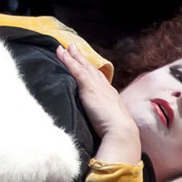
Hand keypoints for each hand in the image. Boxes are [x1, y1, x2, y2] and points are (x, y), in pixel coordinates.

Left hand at [57, 44, 138, 165]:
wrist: (121, 132)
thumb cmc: (117, 133)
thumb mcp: (111, 122)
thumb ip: (105, 119)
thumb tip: (101, 125)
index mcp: (111, 95)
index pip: (99, 79)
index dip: (91, 70)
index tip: (85, 63)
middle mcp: (105, 87)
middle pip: (91, 69)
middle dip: (82, 58)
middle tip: (73, 48)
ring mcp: (97, 86)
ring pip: (83, 66)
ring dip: (73, 56)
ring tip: (65, 47)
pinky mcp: (89, 88)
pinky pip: (76, 70)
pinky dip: (68, 60)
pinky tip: (61, 53)